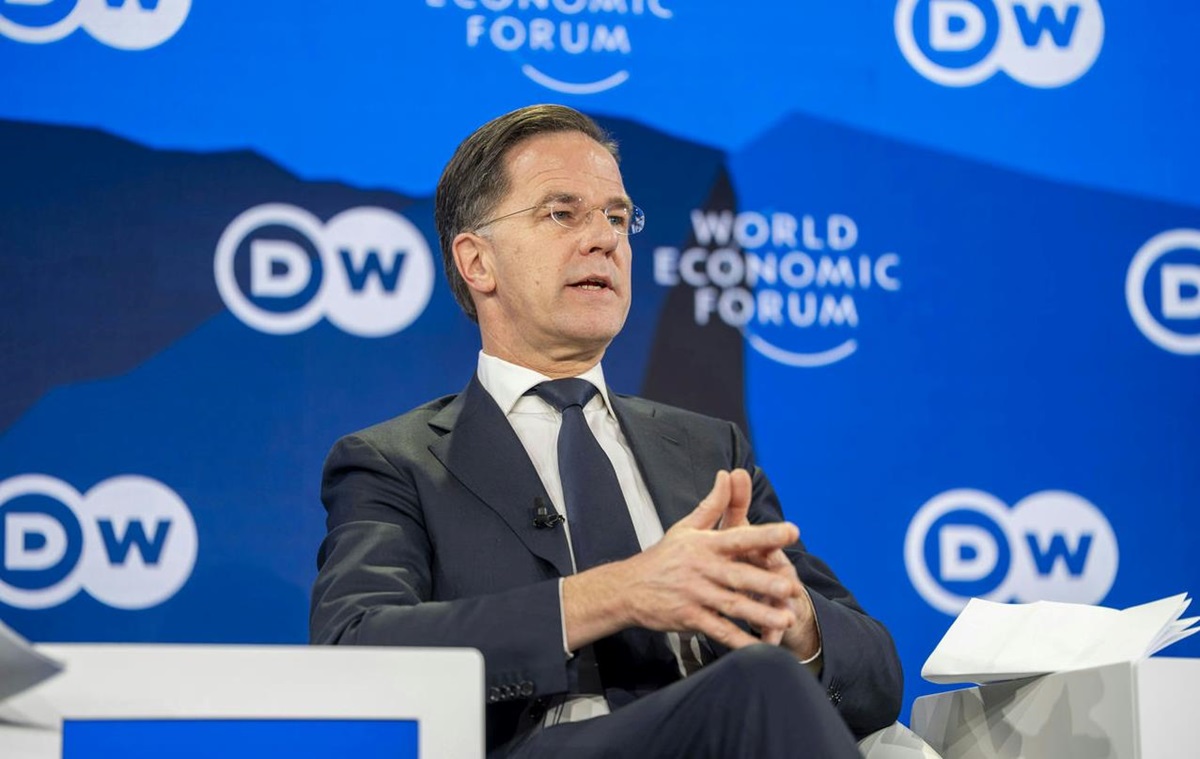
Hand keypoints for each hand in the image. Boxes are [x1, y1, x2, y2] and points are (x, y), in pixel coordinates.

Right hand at [612, 471, 803, 649]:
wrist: (628, 588)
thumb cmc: (664, 556)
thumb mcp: (686, 527)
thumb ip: (713, 504)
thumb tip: (728, 474)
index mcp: (704, 545)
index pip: (739, 537)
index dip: (766, 535)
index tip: (792, 532)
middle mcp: (702, 569)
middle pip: (738, 576)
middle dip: (766, 582)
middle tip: (793, 588)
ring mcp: (695, 595)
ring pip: (732, 606)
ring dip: (760, 614)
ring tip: (786, 620)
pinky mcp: (690, 618)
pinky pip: (718, 630)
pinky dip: (738, 640)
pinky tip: (758, 647)